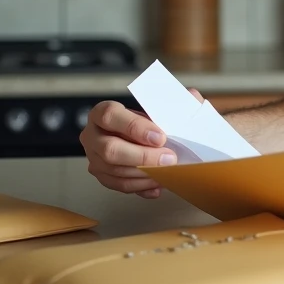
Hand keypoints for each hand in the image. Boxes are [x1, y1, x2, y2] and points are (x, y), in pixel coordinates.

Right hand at [78, 88, 201, 198]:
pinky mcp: (102, 176)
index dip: (135, 127)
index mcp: (102, 112)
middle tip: (168, 158)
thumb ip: (175, 101)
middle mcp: (92, 135)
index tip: (161, 137)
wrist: (143, 135)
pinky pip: (119, 185)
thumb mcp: (161, 106)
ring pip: (115, 170)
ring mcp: (94, 158)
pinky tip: (158, 183)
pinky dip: (141, 186)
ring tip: (167, 172)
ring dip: (144, 174)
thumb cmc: (151, 119)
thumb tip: (191, 97)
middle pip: (110, 149)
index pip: (111, 116)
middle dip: (142, 156)